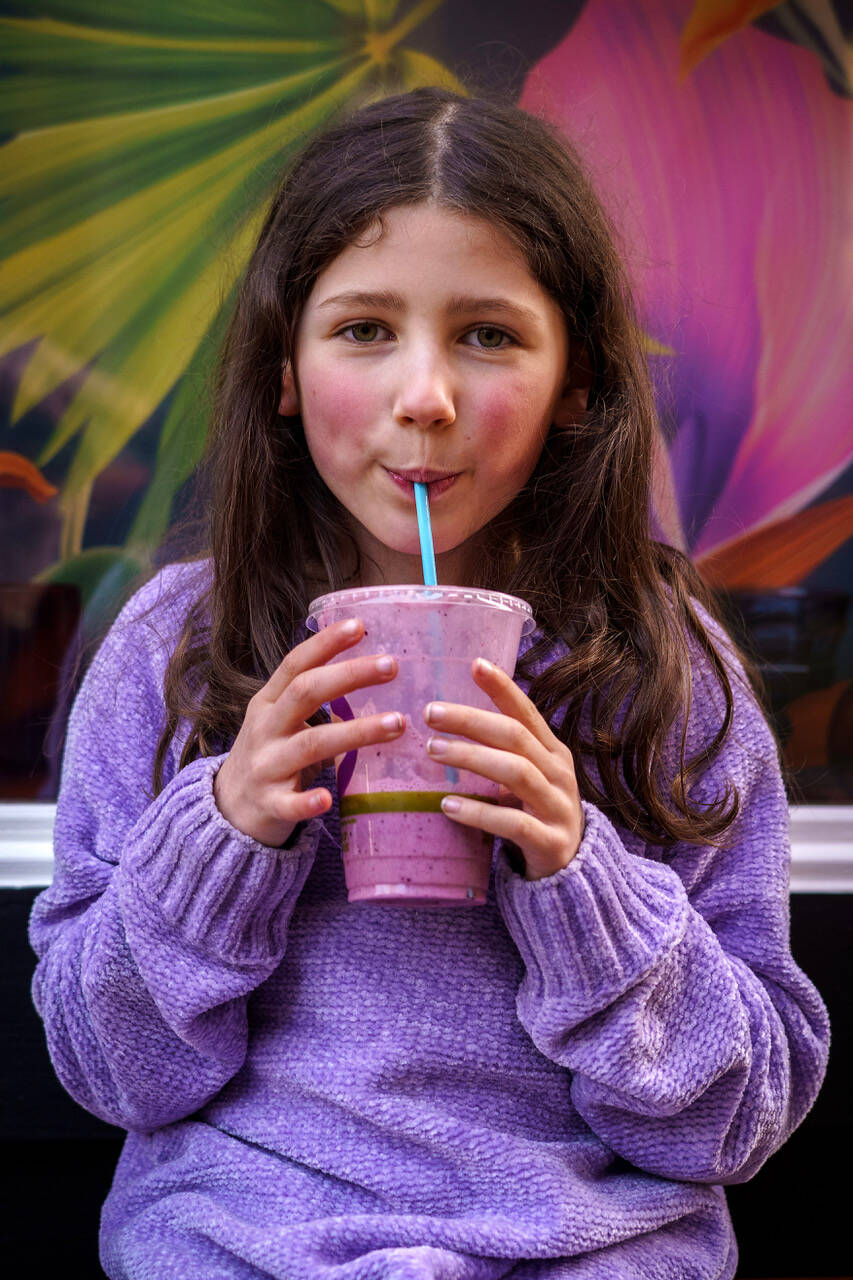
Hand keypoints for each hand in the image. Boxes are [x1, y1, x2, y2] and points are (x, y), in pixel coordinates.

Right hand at [214, 619, 404, 847]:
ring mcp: (265, 766)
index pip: (296, 663)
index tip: (360, 625)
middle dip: (350, 675)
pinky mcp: (269, 804)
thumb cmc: (268, 756)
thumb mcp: (281, 721)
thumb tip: (366, 677)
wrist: (227, 810)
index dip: (325, 642)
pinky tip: (327, 798)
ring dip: (356, 733)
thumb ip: (315, 700)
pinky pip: (289, 803)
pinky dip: (307, 801)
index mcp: (268, 702)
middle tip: (392, 665)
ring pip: (311, 744)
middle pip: (305, 692)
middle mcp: (265, 728)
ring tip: (397, 724)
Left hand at [423, 657, 583, 880]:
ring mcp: (558, 807)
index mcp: (552, 752)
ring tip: (433, 750)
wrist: (573, 868)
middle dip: (471, 720)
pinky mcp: (550, 842)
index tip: (474, 663)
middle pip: (515, 737)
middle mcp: (559, 773)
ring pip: (515, 772)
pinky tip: (447, 805)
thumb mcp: (527, 775)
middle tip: (431, 713)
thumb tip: (449, 718)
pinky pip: (512, 823)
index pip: (526, 712)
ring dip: (471, 757)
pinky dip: (478, 813)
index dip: (502, 687)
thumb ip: (502, 750)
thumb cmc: (536, 811)